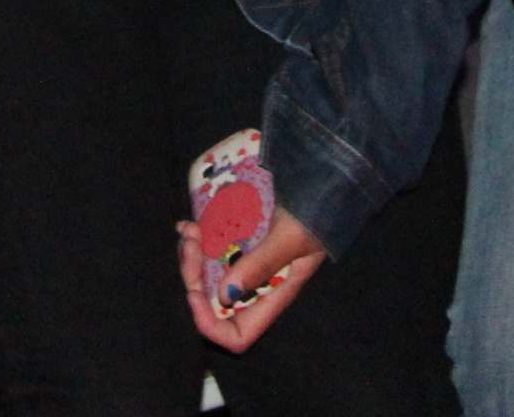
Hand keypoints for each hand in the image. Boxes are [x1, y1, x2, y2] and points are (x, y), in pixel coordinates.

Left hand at [175, 206, 326, 353]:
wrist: (325, 178)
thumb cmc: (316, 212)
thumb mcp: (291, 237)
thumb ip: (263, 264)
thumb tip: (225, 294)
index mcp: (273, 296)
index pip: (238, 335)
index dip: (210, 323)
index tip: (195, 293)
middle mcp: (257, 285)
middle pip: (213, 303)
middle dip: (194, 277)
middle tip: (191, 243)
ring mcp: (247, 263)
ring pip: (206, 275)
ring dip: (192, 255)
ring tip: (191, 229)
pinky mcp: (242, 241)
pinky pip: (209, 250)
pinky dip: (195, 240)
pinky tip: (189, 224)